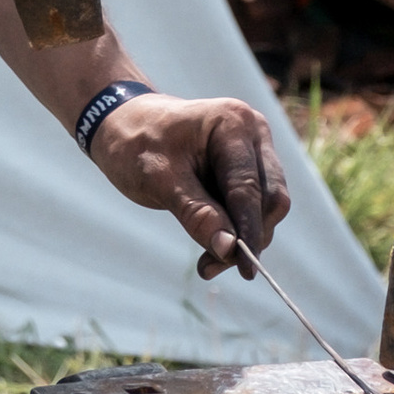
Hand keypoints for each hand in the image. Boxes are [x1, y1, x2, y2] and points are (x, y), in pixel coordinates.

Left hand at [92, 92, 291, 268]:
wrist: (122, 124)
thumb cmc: (135, 144)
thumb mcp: (158, 180)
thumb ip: (196, 213)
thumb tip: (229, 249)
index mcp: (232, 123)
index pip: (248, 187)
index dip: (248, 231)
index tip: (246, 269)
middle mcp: (253, 132)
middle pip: (270, 197)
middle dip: (249, 237)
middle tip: (213, 266)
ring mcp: (254, 148)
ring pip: (266, 205)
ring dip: (243, 238)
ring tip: (208, 263)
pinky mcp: (248, 166)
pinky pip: (253, 204)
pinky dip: (236, 229)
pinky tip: (212, 248)